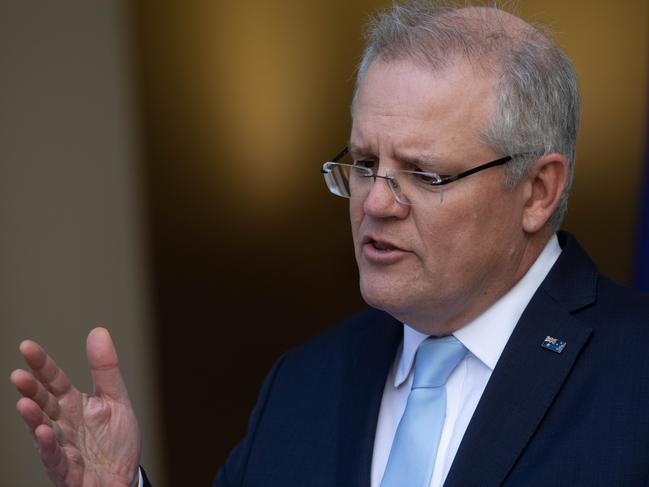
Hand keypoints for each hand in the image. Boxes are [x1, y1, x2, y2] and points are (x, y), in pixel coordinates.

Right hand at [10, 327, 140, 486]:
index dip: (41, 365)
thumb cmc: (115, 440)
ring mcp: (62, 448)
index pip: (54, 381)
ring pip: (43, 432)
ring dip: (33, 420)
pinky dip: (49, 448)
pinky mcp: (68, 472)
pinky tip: (45, 433)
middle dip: (31, 391)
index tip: (27, 346)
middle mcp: (63, 425)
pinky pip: (56, 460)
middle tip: (19, 375)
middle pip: (44, 404)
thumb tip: (99, 331)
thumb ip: (105, 368)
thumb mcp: (116, 399)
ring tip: (23, 403)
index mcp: (73, 405)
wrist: (125, 478)